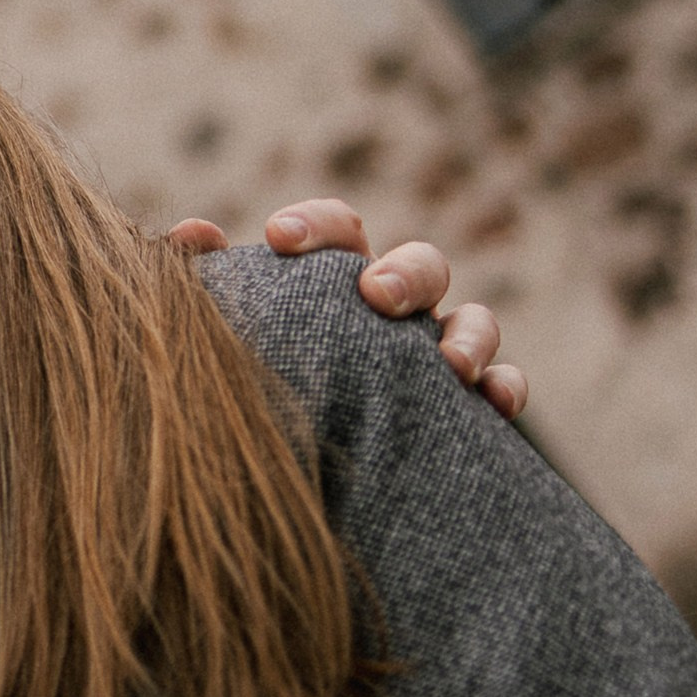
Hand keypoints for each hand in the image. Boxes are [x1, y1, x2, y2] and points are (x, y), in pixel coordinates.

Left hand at [169, 197, 527, 420]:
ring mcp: (439, 351)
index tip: (276, 238)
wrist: (302, 473)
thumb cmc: (261, 382)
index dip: (315, 223)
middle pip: (420, 264)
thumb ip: (205, 284)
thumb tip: (190, 236)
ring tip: (447, 364)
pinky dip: (506, 387)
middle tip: (375, 294)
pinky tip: (492, 404)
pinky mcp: (469, 405)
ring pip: (474, 320)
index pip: (339, 227)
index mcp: (337, 277)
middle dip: (403, 274)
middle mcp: (395, 306)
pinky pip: (506, 386)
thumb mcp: (229, 337)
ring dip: (467, 334)